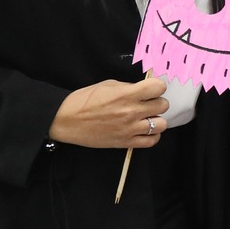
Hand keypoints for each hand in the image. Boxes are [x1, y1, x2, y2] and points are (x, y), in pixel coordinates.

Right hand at [49, 76, 170, 149]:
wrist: (66, 121)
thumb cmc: (83, 101)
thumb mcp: (107, 85)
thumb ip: (128, 87)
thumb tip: (142, 89)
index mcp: (126, 95)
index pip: (158, 88)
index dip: (157, 86)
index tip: (152, 88)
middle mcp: (131, 112)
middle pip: (163, 105)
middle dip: (157, 102)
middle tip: (148, 103)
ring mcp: (130, 129)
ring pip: (161, 124)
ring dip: (156, 119)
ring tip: (147, 117)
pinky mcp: (126, 143)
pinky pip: (151, 141)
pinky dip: (153, 135)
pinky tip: (146, 130)